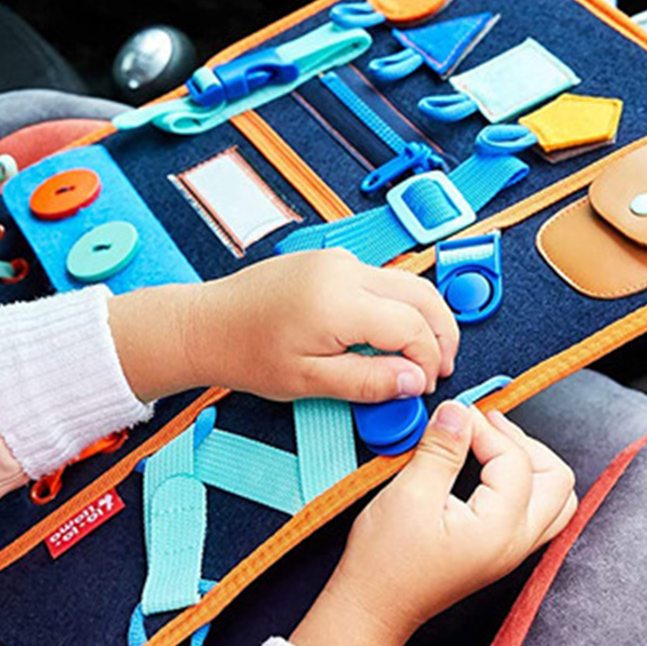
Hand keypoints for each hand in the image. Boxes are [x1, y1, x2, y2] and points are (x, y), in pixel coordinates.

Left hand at [107, 252, 458, 404]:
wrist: (205, 324)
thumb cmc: (245, 353)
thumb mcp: (308, 381)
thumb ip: (367, 381)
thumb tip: (414, 381)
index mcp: (340, 301)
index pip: (413, 326)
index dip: (429, 359)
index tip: (426, 384)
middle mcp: (344, 270)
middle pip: (421, 295)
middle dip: (441, 333)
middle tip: (440, 368)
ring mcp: (336, 260)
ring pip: (404, 284)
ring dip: (421, 318)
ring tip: (418, 357)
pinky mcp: (328, 260)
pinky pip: (378, 279)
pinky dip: (395, 306)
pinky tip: (387, 336)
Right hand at [290, 403, 576, 645]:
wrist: (373, 608)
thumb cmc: (385, 561)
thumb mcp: (408, 495)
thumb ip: (440, 450)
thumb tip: (458, 413)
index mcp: (499, 529)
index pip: (515, 460)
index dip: (486, 428)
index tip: (454, 414)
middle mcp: (516, 543)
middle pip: (555, 479)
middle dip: (523, 443)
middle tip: (483, 425)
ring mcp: (512, 552)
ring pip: (554, 499)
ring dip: (530, 464)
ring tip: (492, 444)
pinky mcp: (499, 553)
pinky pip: (537, 513)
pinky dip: (524, 485)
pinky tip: (491, 473)